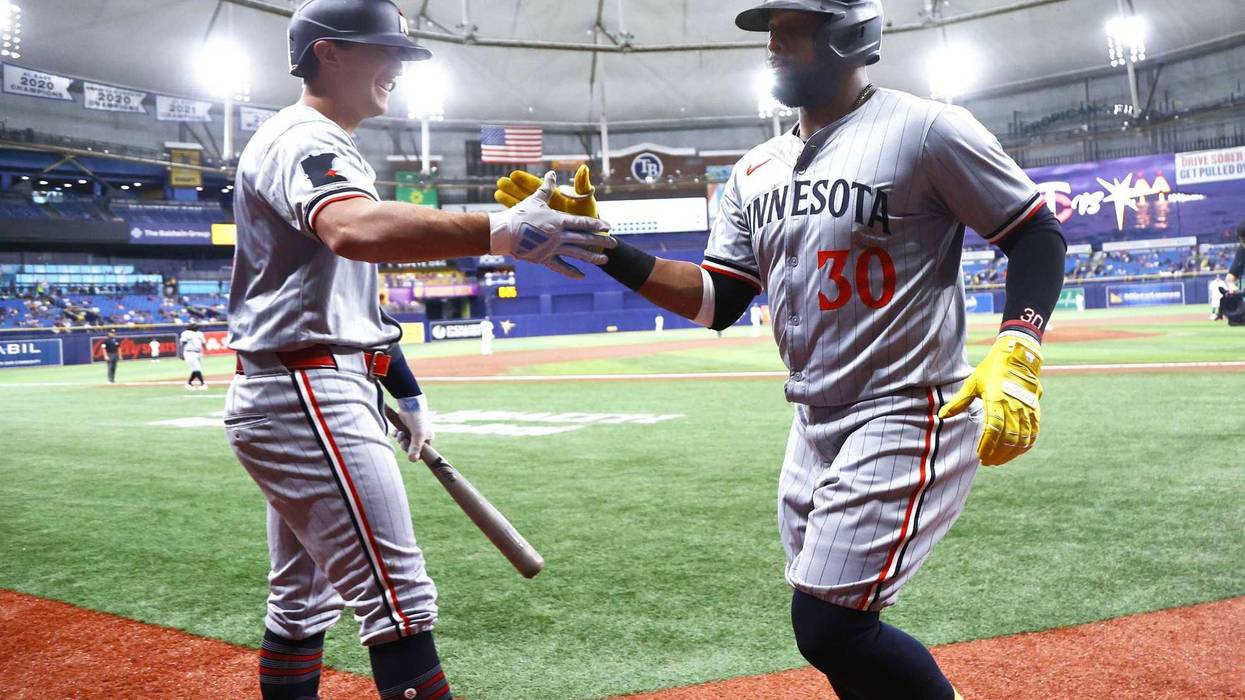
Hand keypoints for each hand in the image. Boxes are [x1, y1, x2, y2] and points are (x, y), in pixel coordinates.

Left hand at [392, 395, 433, 462]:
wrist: (409, 404)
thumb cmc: (417, 419)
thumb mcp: (418, 435)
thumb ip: (415, 448)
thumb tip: (412, 460)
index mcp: (427, 439)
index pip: (421, 453)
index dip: (414, 453)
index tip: (409, 449)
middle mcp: (420, 436)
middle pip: (411, 448)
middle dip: (405, 445)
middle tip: (403, 440)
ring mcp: (411, 432)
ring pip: (404, 442)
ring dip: (400, 439)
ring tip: (400, 432)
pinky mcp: (404, 427)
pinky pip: (399, 435)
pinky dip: (396, 434)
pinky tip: (396, 430)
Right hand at [487, 171, 613, 278]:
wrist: (503, 233)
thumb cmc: (519, 214)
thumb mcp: (534, 199)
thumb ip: (546, 187)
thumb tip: (552, 174)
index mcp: (558, 221)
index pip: (582, 223)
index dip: (597, 224)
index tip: (608, 227)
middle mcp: (559, 236)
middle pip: (585, 239)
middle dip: (601, 241)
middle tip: (614, 243)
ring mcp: (553, 249)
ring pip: (577, 254)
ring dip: (592, 257)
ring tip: (604, 260)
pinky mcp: (544, 259)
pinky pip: (561, 267)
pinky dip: (572, 272)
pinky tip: (582, 276)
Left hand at [939, 334, 1042, 466]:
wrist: (1018, 357)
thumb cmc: (992, 370)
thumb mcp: (972, 383)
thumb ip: (959, 402)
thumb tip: (942, 415)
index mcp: (996, 399)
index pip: (993, 429)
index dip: (987, 445)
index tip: (980, 456)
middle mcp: (1014, 405)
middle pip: (1007, 438)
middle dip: (997, 453)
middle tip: (986, 462)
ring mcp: (1026, 409)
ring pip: (1021, 438)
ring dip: (1010, 453)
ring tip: (998, 460)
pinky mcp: (1035, 410)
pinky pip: (1032, 433)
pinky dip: (1024, 446)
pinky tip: (1015, 452)